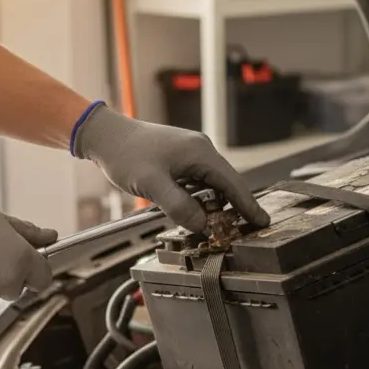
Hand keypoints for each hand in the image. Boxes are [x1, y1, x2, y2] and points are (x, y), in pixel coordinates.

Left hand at [71, 104, 269, 231]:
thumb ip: (179, 207)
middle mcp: (201, 151)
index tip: (262, 222)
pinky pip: (198, 183)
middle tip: (237, 233)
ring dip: (213, 206)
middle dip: (232, 209)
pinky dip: (200, 199)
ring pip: (211, 186)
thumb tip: (202, 226)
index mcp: (201, 153)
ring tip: (213, 227)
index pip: (234, 183)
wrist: (106, 135)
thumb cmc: (126, 154)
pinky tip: (193, 212)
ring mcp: (191, 154)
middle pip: (226, 185)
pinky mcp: (180, 160)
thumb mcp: (152, 185)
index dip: (249, 205)